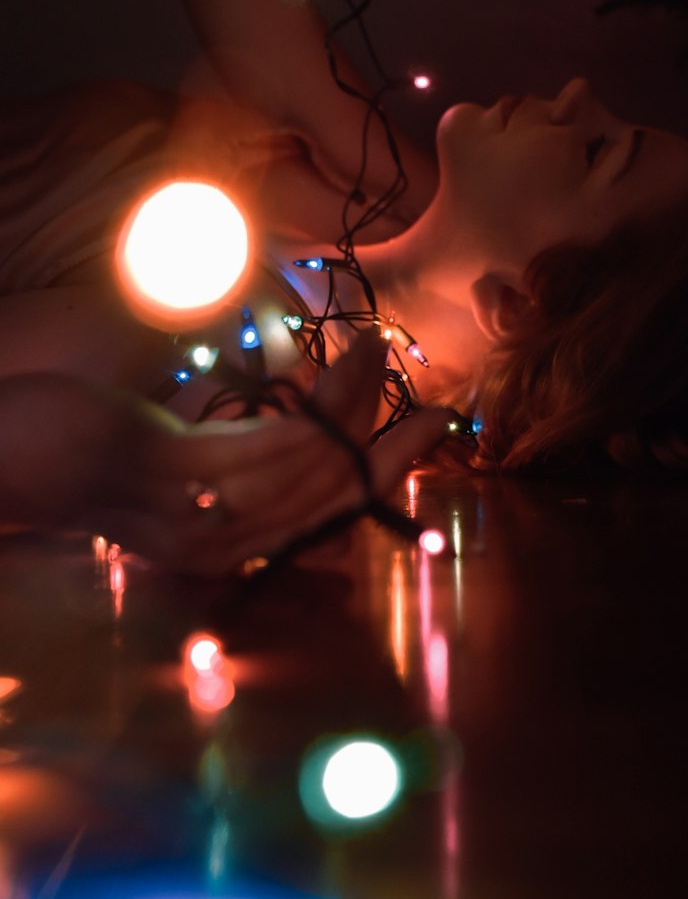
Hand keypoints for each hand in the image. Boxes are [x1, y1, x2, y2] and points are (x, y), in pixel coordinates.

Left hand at [0, 335, 450, 576]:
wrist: (12, 454)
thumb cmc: (91, 450)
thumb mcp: (176, 466)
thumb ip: (236, 463)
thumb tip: (298, 438)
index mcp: (226, 546)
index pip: (329, 516)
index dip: (386, 473)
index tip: (429, 432)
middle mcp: (223, 546)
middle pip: (336, 493)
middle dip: (392, 445)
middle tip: (433, 402)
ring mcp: (205, 516)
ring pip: (317, 462)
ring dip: (361, 401)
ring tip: (381, 352)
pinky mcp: (185, 478)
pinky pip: (281, 440)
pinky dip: (329, 397)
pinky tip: (344, 358)